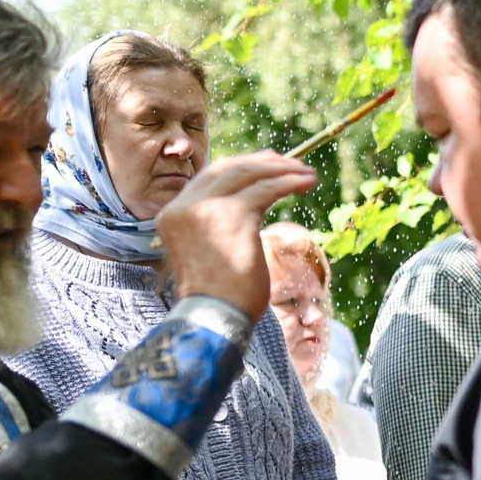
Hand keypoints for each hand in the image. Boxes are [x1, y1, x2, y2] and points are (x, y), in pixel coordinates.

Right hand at [158, 151, 317, 316]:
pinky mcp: (233, 216)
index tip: (267, 164)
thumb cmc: (219, 293)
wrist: (213, 316)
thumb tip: (251, 202)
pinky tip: (306, 183)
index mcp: (173, 214)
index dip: (241, 166)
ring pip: (249, 175)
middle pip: (228, 169)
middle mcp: (184, 207)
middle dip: (263, 163)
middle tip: (292, 164)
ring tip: (307, 174)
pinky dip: (289, 182)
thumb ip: (219, 222)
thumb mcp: (210, 248)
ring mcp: (206, 209)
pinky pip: (266, 189)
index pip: (209, 177)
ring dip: (282, 170)